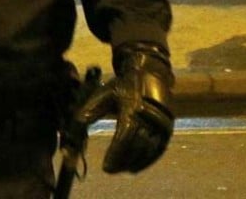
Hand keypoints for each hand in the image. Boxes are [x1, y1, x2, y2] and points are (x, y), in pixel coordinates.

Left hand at [76, 43, 173, 173]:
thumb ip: (92, 109)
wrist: (150, 75)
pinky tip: (135, 167)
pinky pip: (158, 150)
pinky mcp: (167, 129)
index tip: (106, 166)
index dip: (116, 154)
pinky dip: (147, 161)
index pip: (125, 137)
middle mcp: (149, 118)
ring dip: (134, 163)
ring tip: (121, 169)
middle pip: (137, 147)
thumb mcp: (106, 93)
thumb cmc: (124, 86)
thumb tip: (78, 123)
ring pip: (148, 151)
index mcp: (132, 109)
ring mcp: (160, 125)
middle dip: (123, 161)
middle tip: (110, 170)